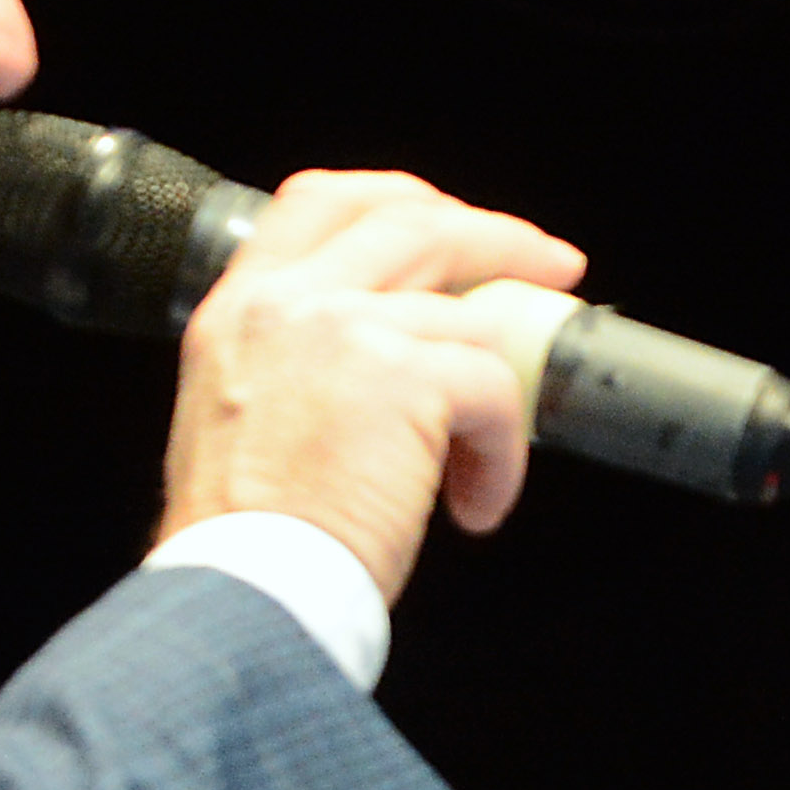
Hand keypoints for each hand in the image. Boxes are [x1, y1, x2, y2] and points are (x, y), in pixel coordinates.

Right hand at [156, 167, 590, 597]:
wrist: (241, 589)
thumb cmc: (242, 537)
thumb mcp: (241, 413)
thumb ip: (299, 361)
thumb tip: (397, 353)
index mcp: (239, 308)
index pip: (320, 201)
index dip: (398, 200)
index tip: (451, 221)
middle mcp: (287, 302)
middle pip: (414, 224)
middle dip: (497, 239)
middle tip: (550, 269)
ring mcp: (347, 329)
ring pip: (470, 322)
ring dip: (497, 398)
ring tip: (478, 468)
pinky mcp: (406, 377)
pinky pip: (495, 392)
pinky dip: (501, 457)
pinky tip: (474, 505)